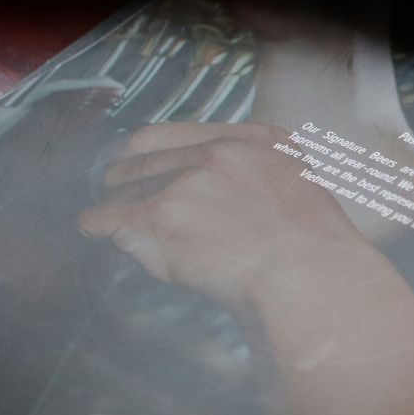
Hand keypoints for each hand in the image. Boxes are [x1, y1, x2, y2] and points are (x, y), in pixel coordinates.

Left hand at [80, 123, 373, 310]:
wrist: (312, 281)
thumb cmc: (317, 253)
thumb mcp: (301, 190)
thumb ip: (260, 177)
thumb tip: (225, 194)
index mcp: (256, 141)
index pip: (177, 133)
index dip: (146, 152)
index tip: (134, 164)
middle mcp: (218, 152)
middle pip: (143, 158)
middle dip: (128, 182)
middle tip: (120, 201)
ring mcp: (188, 182)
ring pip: (124, 188)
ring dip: (119, 209)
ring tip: (120, 229)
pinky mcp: (163, 217)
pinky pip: (107, 218)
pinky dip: (99, 227)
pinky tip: (96, 233)